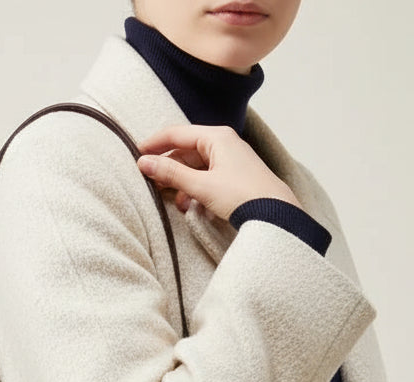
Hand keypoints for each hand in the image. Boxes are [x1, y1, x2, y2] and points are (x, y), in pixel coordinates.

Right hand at [137, 124, 301, 220]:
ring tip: (175, 201)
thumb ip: (171, 173)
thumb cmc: (243, 196)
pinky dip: (195, 190)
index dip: (155, 144)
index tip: (136, 154)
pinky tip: (192, 205)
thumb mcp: (201, 185)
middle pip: (186, 151)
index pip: (177, 134)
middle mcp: (224, 144)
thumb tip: (144, 163)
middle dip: (169, 168)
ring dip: (182, 183)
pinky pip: (207, 178)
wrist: (276, 214)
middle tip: (152, 182)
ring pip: (196, 167)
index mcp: (217, 137)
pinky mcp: (235, 177)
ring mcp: (230, 161)